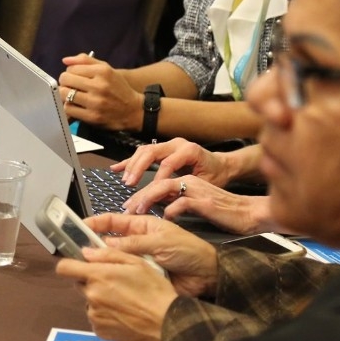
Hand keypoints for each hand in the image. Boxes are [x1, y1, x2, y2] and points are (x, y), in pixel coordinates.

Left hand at [55, 246, 178, 340]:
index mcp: (97, 277)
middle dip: (91, 282)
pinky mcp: (100, 332)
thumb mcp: (136, 263)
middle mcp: (91, 296)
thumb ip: (108, 255)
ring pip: (89, 302)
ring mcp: (94, 316)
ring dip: (99, 300)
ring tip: (122, 302)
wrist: (167, 325)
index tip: (78, 265)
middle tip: (113, 283)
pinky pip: (97, 318)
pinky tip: (123, 315)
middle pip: (79, 284)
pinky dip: (105, 316)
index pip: (64, 268)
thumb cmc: (154, 290)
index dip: (69, 264)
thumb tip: (85, 252)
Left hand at [58, 54, 143, 130]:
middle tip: (71, 87)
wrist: (134, 110)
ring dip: (65, 95)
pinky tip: (76, 106)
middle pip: (65, 79)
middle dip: (65, 83)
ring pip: (64, 94)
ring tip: (72, 96)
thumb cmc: (118, 88)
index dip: (70, 73)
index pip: (71, 68)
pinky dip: (69, 107)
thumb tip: (65, 60)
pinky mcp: (92, 117)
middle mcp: (99, 85)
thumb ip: (86, 61)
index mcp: (102, 71)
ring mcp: (95, 102)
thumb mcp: (106, 69)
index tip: (75, 77)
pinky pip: (69, 109)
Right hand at [82, 213, 217, 298]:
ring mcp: (139, 260)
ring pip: (115, 261)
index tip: (78, 227)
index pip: (113, 221)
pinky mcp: (142, 278)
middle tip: (77, 252)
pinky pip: (124, 277)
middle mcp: (137, 242)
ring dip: (104, 264)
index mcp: (142, 226)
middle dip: (94, 246)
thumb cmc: (189, 251)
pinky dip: (115, 278)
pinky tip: (105, 282)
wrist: (209, 276)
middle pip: (110, 242)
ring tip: (87, 269)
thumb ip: (132, 244)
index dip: (95, 223)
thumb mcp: (160, 242)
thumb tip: (104, 246)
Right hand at [111, 137, 236, 187]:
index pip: (169, 162)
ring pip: (144, 150)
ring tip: (125, 179)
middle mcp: (177, 144)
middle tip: (130, 183)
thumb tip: (169, 196)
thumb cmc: (216, 175)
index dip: (158, 178)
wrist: (222, 165)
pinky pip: (142, 153)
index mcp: (189, 150)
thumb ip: (188, 188)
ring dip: (132, 164)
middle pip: (151, 152)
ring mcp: (168, 145)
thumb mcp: (206, 183)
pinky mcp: (162, 149)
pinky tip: (117, 168)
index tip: (151, 191)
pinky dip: (129, 161)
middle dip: (138, 168)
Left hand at [122, 176, 273, 234]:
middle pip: (157, 181)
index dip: (141, 193)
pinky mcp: (205, 201)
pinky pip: (182, 201)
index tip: (127, 205)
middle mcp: (190, 181)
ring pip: (165, 186)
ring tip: (137, 211)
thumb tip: (157, 206)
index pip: (158, 182)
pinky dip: (171, 209)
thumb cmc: (224, 212)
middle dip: (138, 194)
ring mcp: (198, 189)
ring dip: (148, 198)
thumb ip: (178, 200)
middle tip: (126, 208)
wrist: (251, 214)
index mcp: (188, 180)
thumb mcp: (196, 204)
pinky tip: (164, 217)